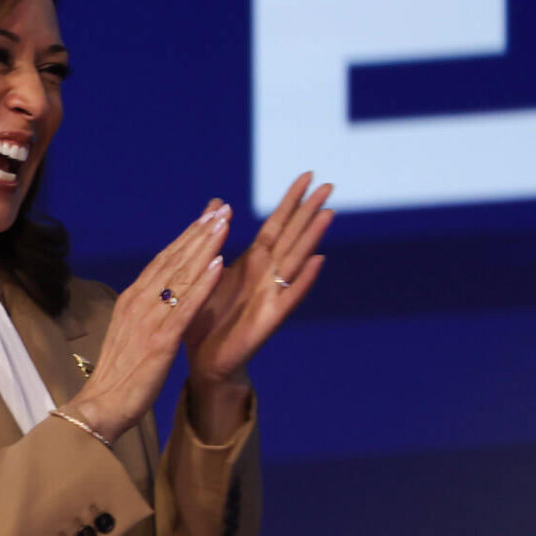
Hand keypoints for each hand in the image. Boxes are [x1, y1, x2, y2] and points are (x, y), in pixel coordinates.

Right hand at [66, 203, 231, 442]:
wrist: (100, 406)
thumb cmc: (117, 375)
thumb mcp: (129, 333)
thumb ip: (144, 311)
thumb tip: (158, 295)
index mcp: (131, 300)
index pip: (162, 260)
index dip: (186, 237)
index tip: (206, 217)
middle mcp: (139, 302)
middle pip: (173, 259)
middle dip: (199, 232)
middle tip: (221, 208)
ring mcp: (149, 319)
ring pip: (181, 275)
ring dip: (204, 246)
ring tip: (224, 223)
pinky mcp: (161, 340)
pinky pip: (187, 307)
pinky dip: (203, 283)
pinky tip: (219, 264)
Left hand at [184, 172, 332, 388]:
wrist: (205, 360)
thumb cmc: (209, 316)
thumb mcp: (209, 269)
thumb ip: (216, 236)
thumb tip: (219, 202)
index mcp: (252, 263)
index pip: (276, 224)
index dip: (291, 201)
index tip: (308, 176)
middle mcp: (267, 275)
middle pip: (292, 236)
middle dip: (308, 211)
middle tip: (329, 185)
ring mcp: (272, 296)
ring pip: (295, 261)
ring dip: (312, 238)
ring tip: (327, 214)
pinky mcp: (269, 319)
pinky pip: (289, 297)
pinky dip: (304, 279)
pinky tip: (317, 263)